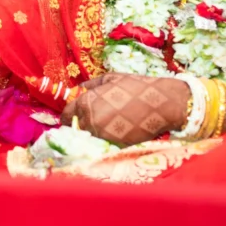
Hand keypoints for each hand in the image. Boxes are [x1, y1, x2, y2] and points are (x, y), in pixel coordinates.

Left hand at [60, 73, 190, 146]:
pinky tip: (116, 130)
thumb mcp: (110, 79)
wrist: (160, 104)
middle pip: (74, 128)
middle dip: (79, 124)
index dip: (68, 114)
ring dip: (91, 132)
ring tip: (106, 124)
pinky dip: (106, 139)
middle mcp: (90, 121)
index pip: (65, 115)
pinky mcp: (114, 146)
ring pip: (87, 137)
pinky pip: (103, 144)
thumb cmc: (135, 87)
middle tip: (92, 119)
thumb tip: (78, 90)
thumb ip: (90, 85)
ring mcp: (102, 136)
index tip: (72, 115)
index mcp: (86, 103)